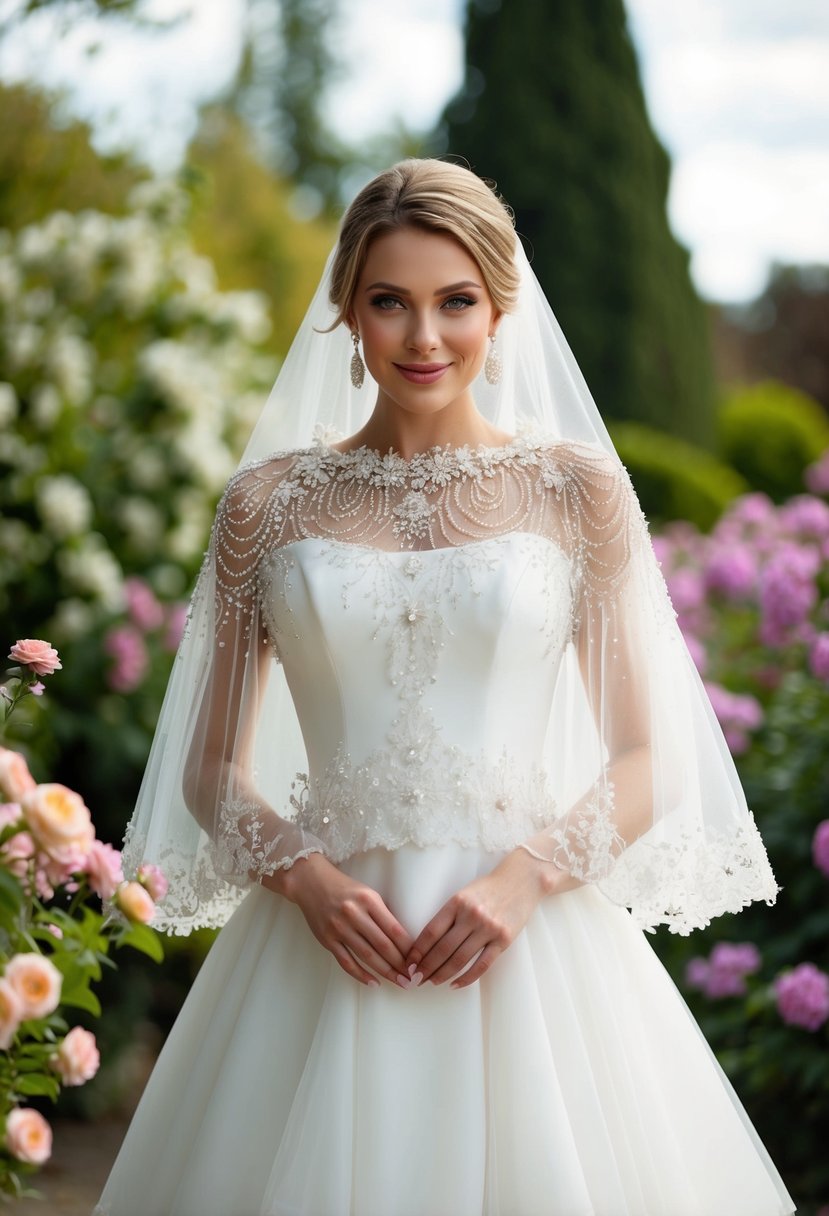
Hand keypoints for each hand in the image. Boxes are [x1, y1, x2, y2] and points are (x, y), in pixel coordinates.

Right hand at [264, 853, 413, 987]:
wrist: (311, 883)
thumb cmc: (345, 888)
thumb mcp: (368, 893)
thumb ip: (382, 913)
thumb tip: (402, 940)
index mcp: (369, 900)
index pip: (394, 929)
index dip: (408, 948)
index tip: (418, 959)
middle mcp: (354, 914)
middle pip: (383, 945)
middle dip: (400, 964)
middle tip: (413, 977)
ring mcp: (339, 928)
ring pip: (367, 956)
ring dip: (385, 972)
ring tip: (399, 981)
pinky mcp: (327, 940)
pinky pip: (346, 962)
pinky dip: (361, 974)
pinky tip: (373, 982)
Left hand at [405, 848, 581, 989]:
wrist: (521, 880)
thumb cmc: (488, 888)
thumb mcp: (463, 894)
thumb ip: (449, 915)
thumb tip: (428, 942)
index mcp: (457, 902)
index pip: (431, 932)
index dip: (417, 950)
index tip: (408, 962)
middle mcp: (471, 915)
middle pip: (443, 948)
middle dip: (426, 967)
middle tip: (416, 978)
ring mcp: (488, 928)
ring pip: (460, 959)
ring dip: (443, 974)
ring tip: (432, 982)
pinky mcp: (503, 940)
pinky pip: (482, 964)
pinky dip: (467, 977)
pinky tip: (455, 984)